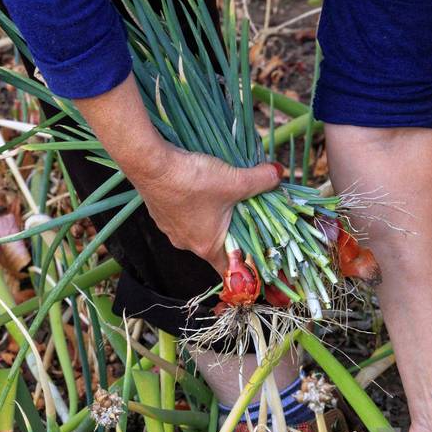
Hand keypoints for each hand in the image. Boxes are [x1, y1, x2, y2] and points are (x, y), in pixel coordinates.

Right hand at [128, 148, 280, 275]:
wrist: (150, 164)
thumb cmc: (193, 179)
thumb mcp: (235, 180)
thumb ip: (261, 180)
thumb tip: (280, 173)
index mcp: (208, 246)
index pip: (230, 268)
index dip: (245, 266)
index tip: (256, 260)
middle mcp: (187, 244)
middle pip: (216, 246)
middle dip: (232, 233)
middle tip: (245, 217)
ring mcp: (170, 230)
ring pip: (198, 230)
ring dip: (211, 219)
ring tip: (222, 199)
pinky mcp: (160, 214)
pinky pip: (182, 217)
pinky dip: (193, 208)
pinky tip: (198, 190)